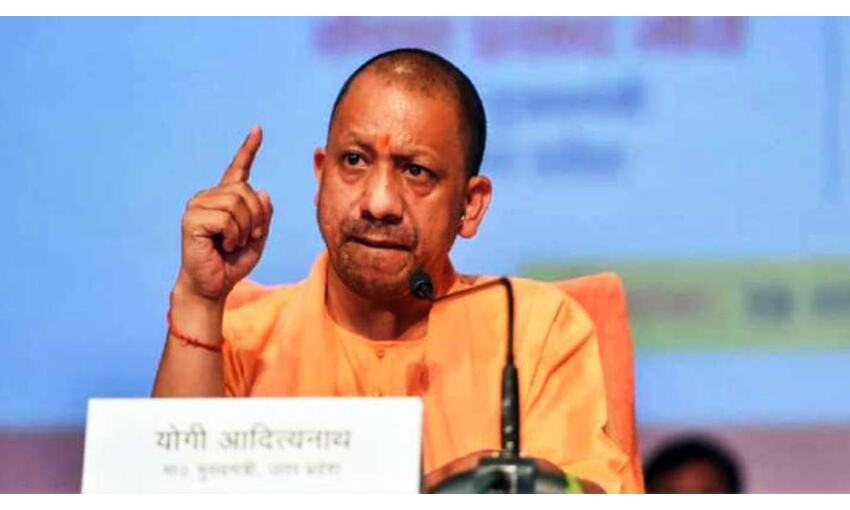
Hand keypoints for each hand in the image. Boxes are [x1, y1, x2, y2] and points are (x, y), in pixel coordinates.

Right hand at [175, 126, 273, 302]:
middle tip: (246, 239)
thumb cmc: (232, 264)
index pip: (238, 169)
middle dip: (256, 218)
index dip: (249, 149)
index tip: (258, 129)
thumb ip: (263, 215)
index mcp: (224, 199)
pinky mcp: (192, 219)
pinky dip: (233, 236)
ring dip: (244, 230)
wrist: (212, 286)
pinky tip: (222, 246)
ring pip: (238, 204)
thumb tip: (263, 190)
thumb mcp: (257, 238)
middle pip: (247, 191)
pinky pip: (226, 219)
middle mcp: (209, 197)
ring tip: (232, 244)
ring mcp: (198, 206)